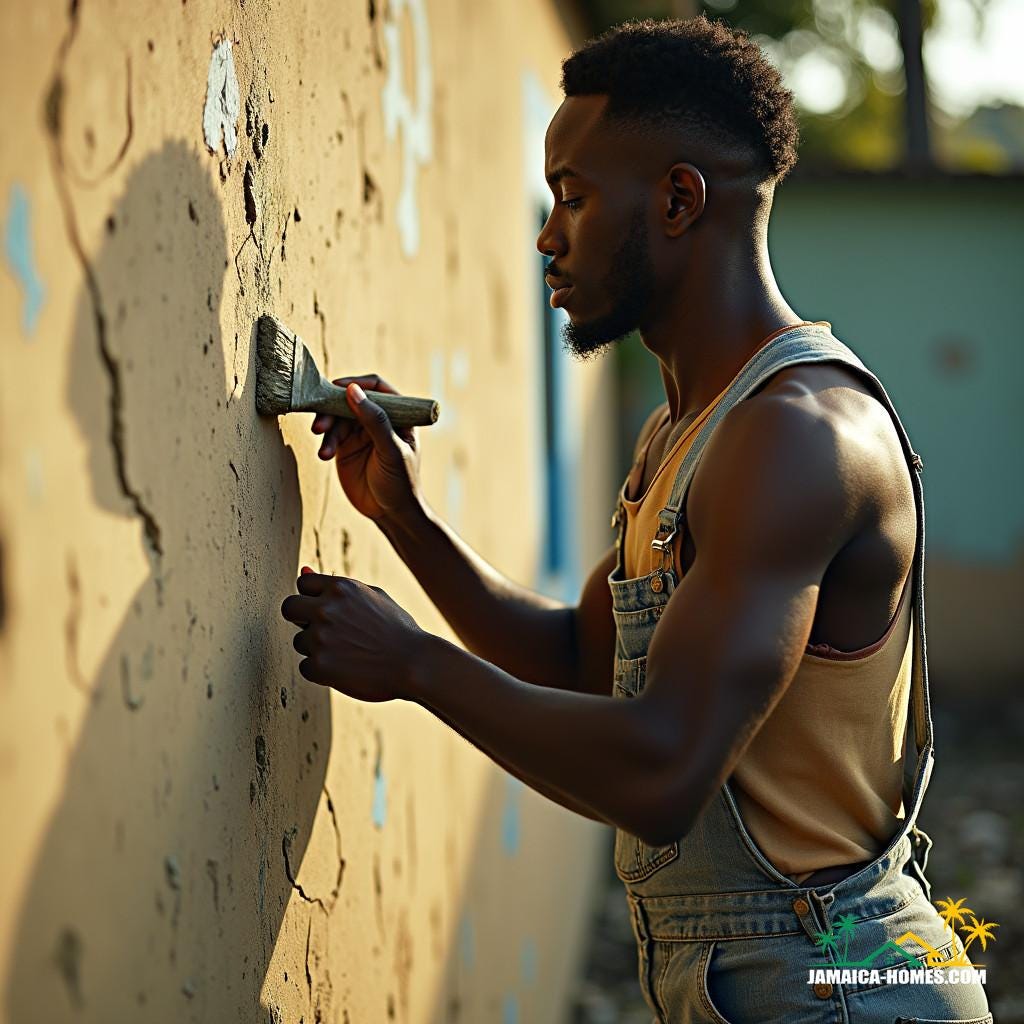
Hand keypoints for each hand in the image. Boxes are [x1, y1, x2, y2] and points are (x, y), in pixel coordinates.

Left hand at [280, 566, 425, 700]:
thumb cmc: (397, 629)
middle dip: (301, 619)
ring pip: (300, 641)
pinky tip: (347, 669)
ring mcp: (320, 638)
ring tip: (349, 653)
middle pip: (289, 608)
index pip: (303, 584)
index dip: (313, 598)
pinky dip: (322, 672)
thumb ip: (336, 585)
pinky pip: (306, 667)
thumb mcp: (373, 596)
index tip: (328, 611)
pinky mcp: (319, 666)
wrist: (415, 664)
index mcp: (341, 588)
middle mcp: (327, 609)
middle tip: (324, 632)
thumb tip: (303, 569)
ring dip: (317, 648)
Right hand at [311, 375, 421, 522]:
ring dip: (327, 430)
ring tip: (325, 451)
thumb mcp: (391, 450)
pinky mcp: (346, 447)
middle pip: (350, 400)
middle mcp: (378, 419)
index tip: (337, 389)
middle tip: (320, 426)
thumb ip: (374, 420)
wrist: (391, 513)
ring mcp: (361, 432)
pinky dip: (326, 443)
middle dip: (333, 410)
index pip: (377, 387)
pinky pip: (331, 436)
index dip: (357, 384)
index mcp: (398, 414)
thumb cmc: (401, 482)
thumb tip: (352, 390)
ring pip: (337, 418)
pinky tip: (325, 455)